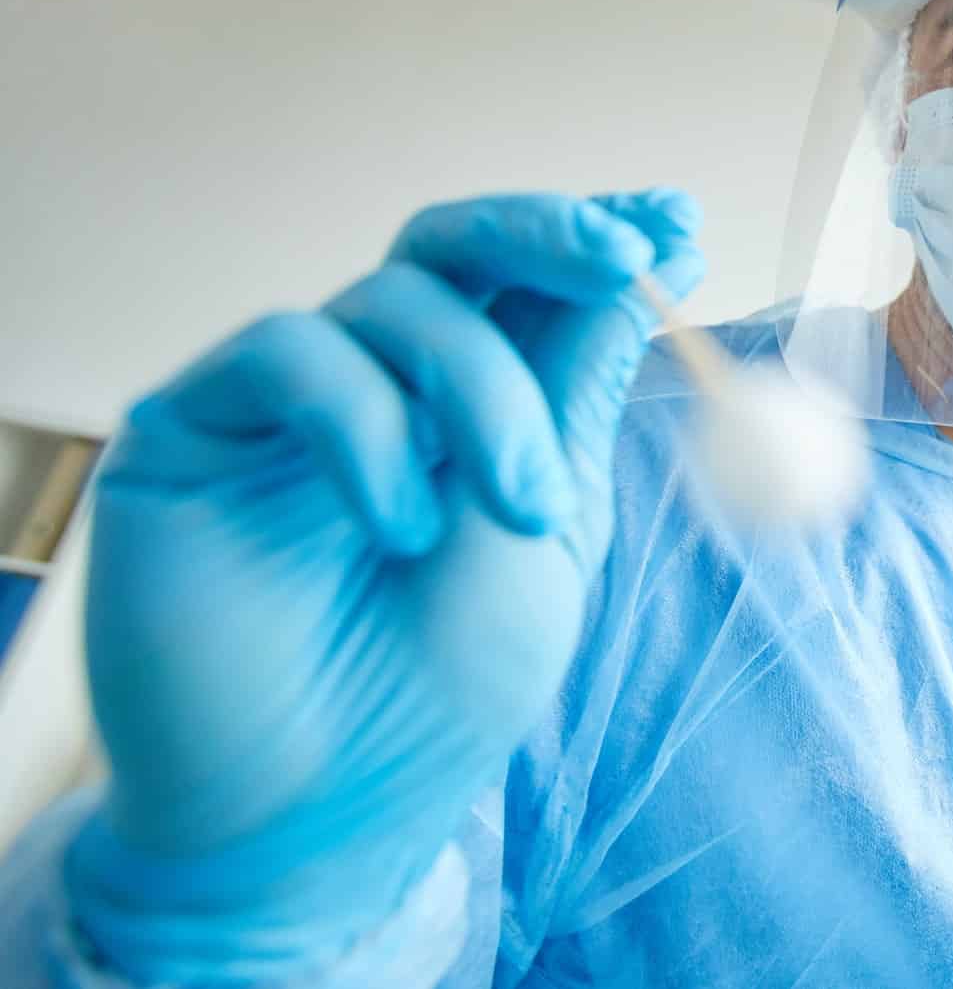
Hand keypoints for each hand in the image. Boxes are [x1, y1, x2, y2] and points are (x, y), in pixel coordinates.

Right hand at [66, 190, 702, 979]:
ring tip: (522, 512)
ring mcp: (284, 400)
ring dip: (485, 394)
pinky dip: (366, 429)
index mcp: (472, 402)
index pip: (530, 282)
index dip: (600, 237)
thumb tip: (650, 261)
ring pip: (394, 303)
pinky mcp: (191, 427)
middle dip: (548, 234)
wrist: (320, 818)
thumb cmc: (442, 690)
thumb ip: (576, 392)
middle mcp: (378, 381)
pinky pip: (289, 356)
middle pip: (453, 246)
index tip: (677, 219)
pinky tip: (398, 529)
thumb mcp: (551, 526)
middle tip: (621, 255)